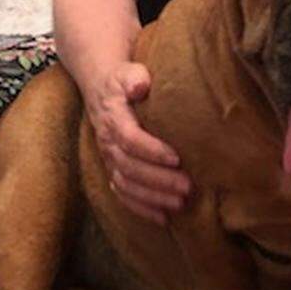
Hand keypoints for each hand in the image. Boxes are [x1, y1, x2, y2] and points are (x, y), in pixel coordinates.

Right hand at [86, 62, 189, 224]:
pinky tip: (164, 218)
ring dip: (153, 198)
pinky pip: (123, 195)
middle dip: (159, 180)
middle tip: (187, 186)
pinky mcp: (114, 171)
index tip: (176, 158)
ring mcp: (109, 160)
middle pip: (130, 167)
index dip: (151, 150)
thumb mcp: (128, 71)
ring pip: (127, 185)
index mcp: (113, 118)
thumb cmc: (123, 81)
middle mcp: (108, 143)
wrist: (103, 90)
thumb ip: (135, 77)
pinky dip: (142, 209)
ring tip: (180, 204)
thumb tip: (141, 86)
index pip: (129, 138)